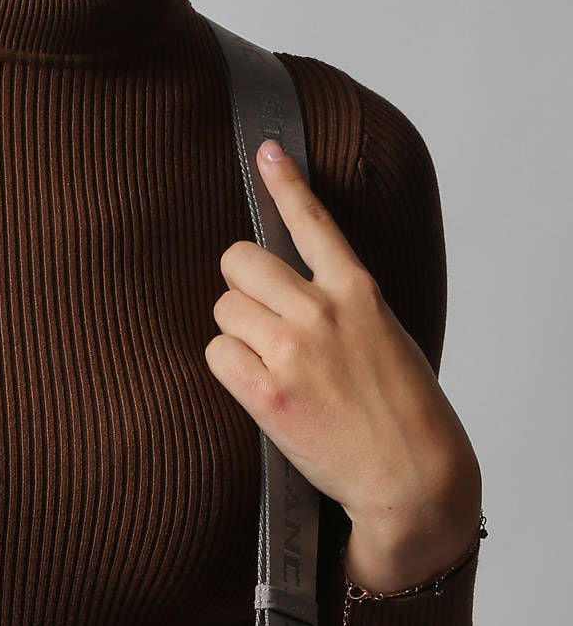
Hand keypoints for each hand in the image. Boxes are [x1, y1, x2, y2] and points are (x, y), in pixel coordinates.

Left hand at [205, 138, 482, 591]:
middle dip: (238, 287)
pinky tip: (252, 385)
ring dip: (232, 331)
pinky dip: (226, 367)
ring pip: (223, 308)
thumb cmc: (401, 412)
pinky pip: (216, 355)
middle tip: (257, 320)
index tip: (266, 152)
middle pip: (237, 262)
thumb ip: (342, 307)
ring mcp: (293, 350)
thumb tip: (296, 295)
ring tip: (263, 362)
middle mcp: (322, 311)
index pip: (312, 222)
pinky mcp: (268, 392)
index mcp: (357, 291)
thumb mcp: (384, 337)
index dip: (285, 182)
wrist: (409, 473)